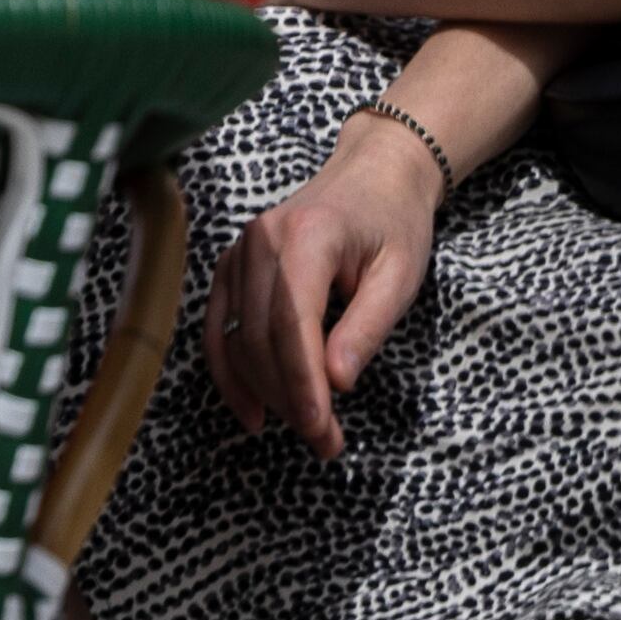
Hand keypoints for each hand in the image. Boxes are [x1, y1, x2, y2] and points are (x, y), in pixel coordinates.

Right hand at [204, 110, 444, 457]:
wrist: (372, 175)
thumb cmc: (393, 224)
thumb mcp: (401, 276)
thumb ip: (367, 326)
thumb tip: (338, 381)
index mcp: (306, 237)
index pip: (292, 321)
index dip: (303, 382)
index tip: (323, 431)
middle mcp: (260, 241)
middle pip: (261, 335)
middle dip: (291, 398)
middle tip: (327, 444)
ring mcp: (239, 252)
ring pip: (237, 337)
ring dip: (265, 393)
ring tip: (306, 431)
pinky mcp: (232, 265)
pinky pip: (220, 326)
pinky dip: (230, 371)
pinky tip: (252, 410)